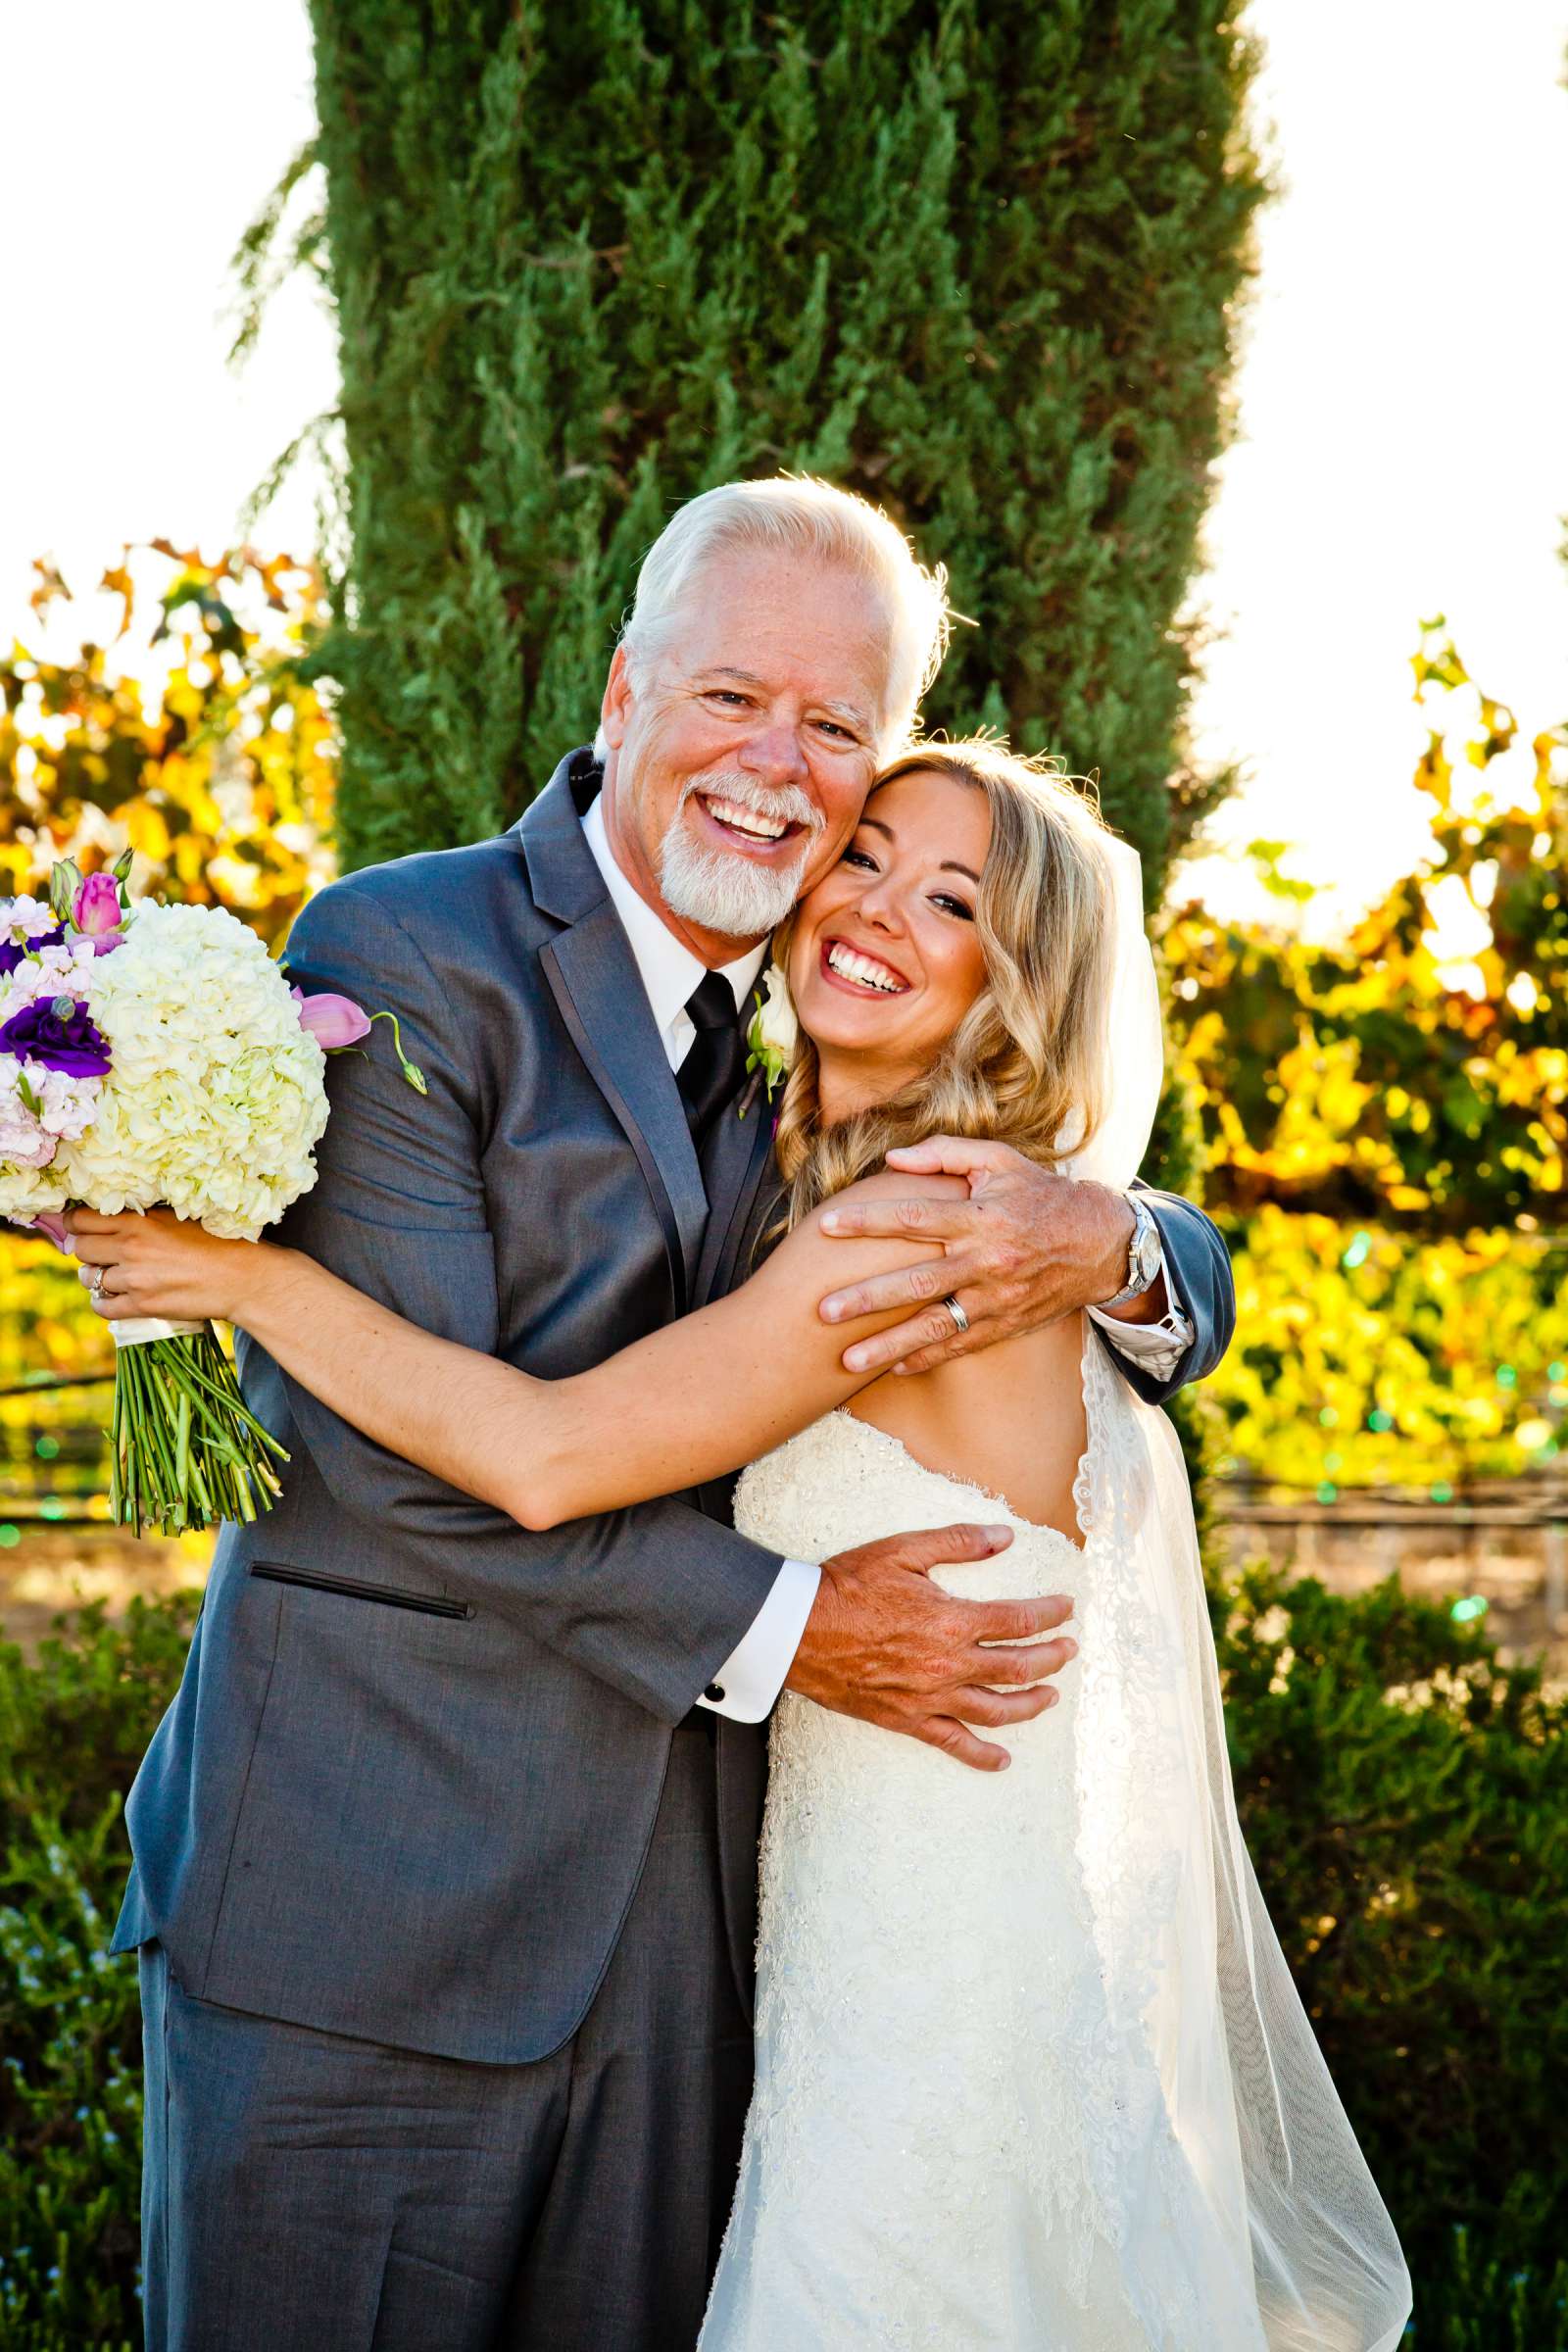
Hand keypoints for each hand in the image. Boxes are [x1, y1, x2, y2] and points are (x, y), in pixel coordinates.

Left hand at [64, 1208, 272, 1325]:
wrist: (242, 1277)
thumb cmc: (216, 1242)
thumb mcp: (178, 1217)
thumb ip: (143, 1217)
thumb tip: (111, 1217)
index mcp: (139, 1221)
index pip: (82, 1219)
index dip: (76, 1223)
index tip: (81, 1227)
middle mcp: (131, 1248)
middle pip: (80, 1248)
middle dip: (86, 1251)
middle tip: (100, 1254)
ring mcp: (135, 1279)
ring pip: (89, 1278)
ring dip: (95, 1278)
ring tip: (112, 1277)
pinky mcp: (142, 1305)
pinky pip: (102, 1307)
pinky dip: (104, 1303)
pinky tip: (116, 1298)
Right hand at [786, 1520, 1076, 1772]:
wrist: (796, 1629)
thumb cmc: (847, 1585)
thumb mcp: (903, 1550)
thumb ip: (958, 1542)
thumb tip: (1006, 1537)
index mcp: (951, 1619)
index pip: (1018, 1620)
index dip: (1049, 1614)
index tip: (1067, 1609)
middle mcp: (948, 1664)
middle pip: (1017, 1667)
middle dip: (1051, 1658)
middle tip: (1070, 1650)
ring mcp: (929, 1697)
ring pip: (996, 1710)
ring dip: (1030, 1704)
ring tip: (1050, 1696)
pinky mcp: (907, 1719)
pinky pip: (953, 1743)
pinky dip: (981, 1755)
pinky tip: (1002, 1759)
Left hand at [816, 1138, 1136, 1375]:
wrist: (1101, 1242)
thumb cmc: (1040, 1194)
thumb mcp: (1000, 1161)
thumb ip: (945, 1154)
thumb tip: (892, 1158)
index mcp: (981, 1216)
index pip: (914, 1218)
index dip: (868, 1222)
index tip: (826, 1227)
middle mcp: (988, 1261)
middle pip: (917, 1283)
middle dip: (868, 1298)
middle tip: (823, 1310)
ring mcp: (998, 1299)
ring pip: (935, 1326)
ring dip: (889, 1345)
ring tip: (847, 1360)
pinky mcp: (1007, 1324)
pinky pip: (960, 1346)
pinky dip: (926, 1358)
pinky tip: (892, 1368)